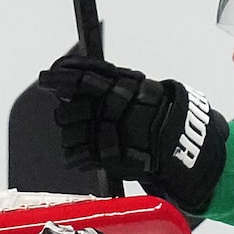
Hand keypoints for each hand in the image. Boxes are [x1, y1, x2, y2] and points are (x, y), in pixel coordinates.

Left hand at [37, 56, 227, 213]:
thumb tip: (78, 80)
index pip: (83, 76)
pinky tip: (80, 155)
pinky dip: (75, 156)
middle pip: (70, 109)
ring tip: (82, 138)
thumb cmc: (163, 117)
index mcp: (123, 86)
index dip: (61, 77)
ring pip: (71, 133)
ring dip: (71, 136)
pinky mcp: (110, 157)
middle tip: (70, 115)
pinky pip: (79, 156)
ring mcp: (111, 133)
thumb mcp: (140, 89)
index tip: (48, 78)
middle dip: (66, 114)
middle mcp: (115, 108)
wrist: (185, 145)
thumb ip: (111, 84)